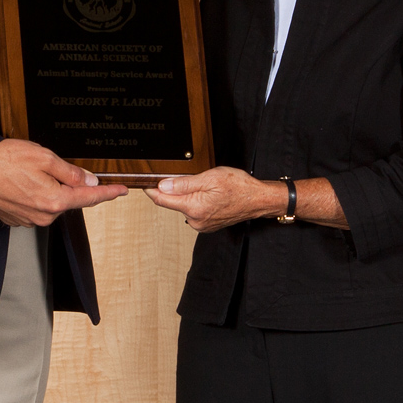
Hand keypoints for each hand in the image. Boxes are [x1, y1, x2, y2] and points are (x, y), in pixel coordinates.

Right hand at [0, 139, 126, 226]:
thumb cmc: (3, 160)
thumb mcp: (45, 157)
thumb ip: (71, 172)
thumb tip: (89, 180)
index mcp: (54, 201)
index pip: (89, 198)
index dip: (108, 193)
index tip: (121, 191)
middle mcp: (42, 216)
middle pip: (68, 200)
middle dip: (66, 184)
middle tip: (47, 164)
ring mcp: (27, 220)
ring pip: (50, 203)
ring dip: (47, 189)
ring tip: (27, 171)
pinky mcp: (15, 218)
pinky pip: (33, 206)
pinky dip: (32, 194)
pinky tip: (19, 181)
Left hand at [145, 167, 276, 231]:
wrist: (258, 200)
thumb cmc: (239, 187)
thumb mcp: (210, 177)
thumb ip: (184, 183)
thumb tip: (163, 185)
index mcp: (194, 207)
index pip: (162, 200)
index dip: (151, 189)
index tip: (143, 183)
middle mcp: (195, 220)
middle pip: (173, 202)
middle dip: (174, 189)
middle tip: (189, 176)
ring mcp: (201, 225)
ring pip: (183, 206)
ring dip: (186, 195)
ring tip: (205, 186)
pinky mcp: (206, 225)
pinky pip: (193, 211)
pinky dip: (195, 201)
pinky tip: (209, 195)